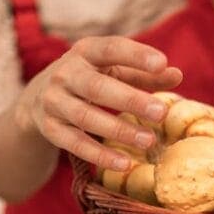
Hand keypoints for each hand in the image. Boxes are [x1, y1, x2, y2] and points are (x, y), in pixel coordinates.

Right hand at [16, 36, 182, 169]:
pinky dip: (100, 155)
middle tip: (161, 112)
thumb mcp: (111, 70)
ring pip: (86, 117)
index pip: (110, 49)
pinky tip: (125, 164)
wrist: (36, 99)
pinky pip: (75, 144)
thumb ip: (142, 73)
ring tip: (149, 141)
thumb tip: (177, 75)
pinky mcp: (50, 129)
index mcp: (84, 52)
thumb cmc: (88, 80)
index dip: (135, 55)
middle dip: (130, 99)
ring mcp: (54, 102)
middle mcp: (65, 74)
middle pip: (97, 87)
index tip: (162, 63)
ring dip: (118, 130)